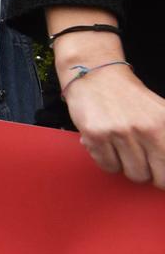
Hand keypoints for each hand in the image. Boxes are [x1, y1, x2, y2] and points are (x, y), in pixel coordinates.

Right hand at [65, 65, 164, 187]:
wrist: (97, 76)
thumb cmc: (130, 99)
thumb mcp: (161, 114)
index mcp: (164, 124)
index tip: (160, 173)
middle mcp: (145, 129)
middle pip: (155, 177)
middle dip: (150, 173)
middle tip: (143, 160)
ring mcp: (119, 132)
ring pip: (132, 174)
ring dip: (128, 166)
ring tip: (123, 149)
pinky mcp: (95, 135)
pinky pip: (108, 167)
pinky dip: (108, 160)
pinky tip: (107, 145)